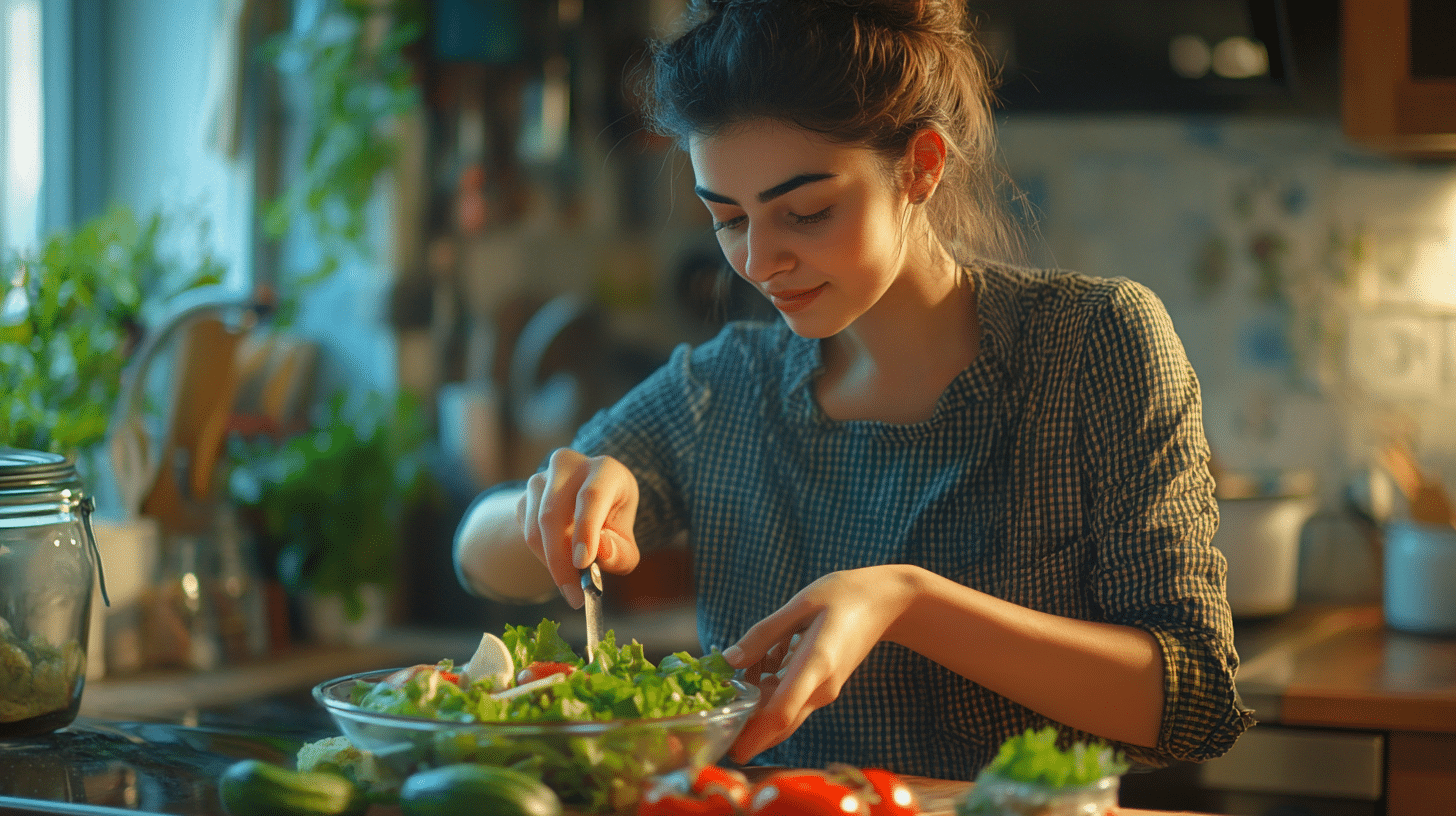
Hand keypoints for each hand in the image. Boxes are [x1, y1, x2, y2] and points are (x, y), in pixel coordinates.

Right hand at [517, 447, 640, 607]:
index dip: (586, 530)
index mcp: (605, 469)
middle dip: (561, 560)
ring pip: (535, 527)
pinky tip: (560, 562)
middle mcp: (569, 465)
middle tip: (574, 595)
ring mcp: (541, 478)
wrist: (585, 509)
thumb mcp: (625, 540)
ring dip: (551, 563)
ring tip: (571, 585)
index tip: (583, 563)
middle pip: (554, 513)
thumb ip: (620, 552)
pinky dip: (542, 557)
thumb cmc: (611, 524)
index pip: (592, 496)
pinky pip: (526, 533)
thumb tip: (601, 552)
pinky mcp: (523, 496)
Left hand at [722, 565, 919, 762]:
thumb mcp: (800, 605)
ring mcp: (825, 690)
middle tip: (715, 723)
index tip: (731, 750)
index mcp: (816, 663)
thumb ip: (763, 634)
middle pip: (780, 723)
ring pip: (782, 711)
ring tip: (735, 671)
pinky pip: (791, 698)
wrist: (886, 602)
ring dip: (755, 701)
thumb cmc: (843, 595)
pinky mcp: (824, 687)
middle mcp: (821, 687)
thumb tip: (729, 661)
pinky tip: (762, 660)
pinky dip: (768, 688)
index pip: (782, 711)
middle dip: (746, 730)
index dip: (755, 734)